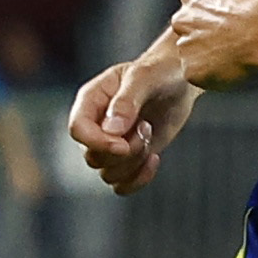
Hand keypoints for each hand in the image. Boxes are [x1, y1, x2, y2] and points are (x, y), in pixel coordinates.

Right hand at [67, 56, 200, 194]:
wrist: (179, 80)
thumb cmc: (159, 71)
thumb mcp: (144, 77)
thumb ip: (126, 101)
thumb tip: (111, 130)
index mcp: (91, 101)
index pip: (77, 129)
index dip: (97, 142)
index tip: (124, 144)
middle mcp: (96, 125)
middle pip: (93, 157)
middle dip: (125, 151)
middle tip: (146, 127)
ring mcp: (111, 144)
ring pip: (108, 174)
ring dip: (135, 162)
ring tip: (150, 133)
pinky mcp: (128, 158)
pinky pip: (121, 186)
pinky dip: (138, 179)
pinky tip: (155, 158)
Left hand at [162, 0, 257, 91]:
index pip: (191, 1)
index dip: (208, 10)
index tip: (222, 17)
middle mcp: (183, 19)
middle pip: (187, 28)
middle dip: (203, 33)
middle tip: (229, 38)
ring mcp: (185, 46)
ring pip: (193, 53)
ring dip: (209, 55)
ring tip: (236, 54)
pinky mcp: (191, 71)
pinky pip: (199, 74)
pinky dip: (212, 75)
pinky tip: (233, 68)